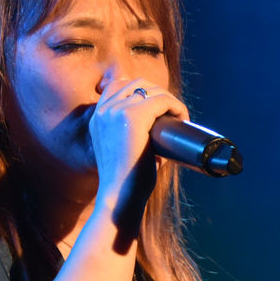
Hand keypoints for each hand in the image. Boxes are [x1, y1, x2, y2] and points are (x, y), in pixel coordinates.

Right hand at [89, 77, 187, 218]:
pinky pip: (162, 100)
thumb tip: (161, 129)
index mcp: (97, 117)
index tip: (160, 108)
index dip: (142, 91)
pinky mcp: (133, 116)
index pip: (117, 86)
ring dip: (169, 100)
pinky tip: (183, 118)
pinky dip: (176, 106)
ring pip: (151, 90)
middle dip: (158, 92)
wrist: (120, 197)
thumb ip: (134, 136)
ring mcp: (117, 111)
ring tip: (180, 118)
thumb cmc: (127, 180)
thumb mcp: (124, 151)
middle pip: (136, 83)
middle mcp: (104, 111)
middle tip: (173, 113)